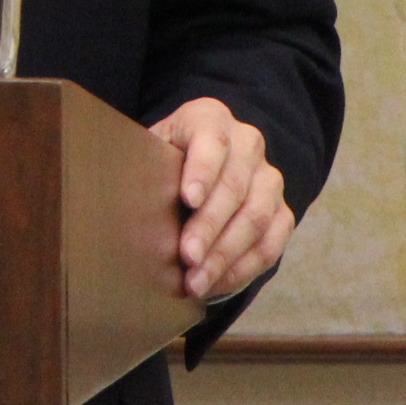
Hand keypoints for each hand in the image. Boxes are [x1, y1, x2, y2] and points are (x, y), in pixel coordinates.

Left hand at [151, 98, 291, 302]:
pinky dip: (242, 270)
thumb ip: (142, 168)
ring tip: (196, 282)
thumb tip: (124, 202)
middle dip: (210, 226)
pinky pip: (271, 244)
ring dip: (225, 256)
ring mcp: (268, 179)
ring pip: (257, 218)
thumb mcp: (148, 152)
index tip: (187, 199)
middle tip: (187, 256)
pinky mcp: (281, 212)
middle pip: (235, 185)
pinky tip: (215, 286)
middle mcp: (247, 143)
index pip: (211, 140)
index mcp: (210, 118)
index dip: (202, 170)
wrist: (193, 170)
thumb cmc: (162, 162)